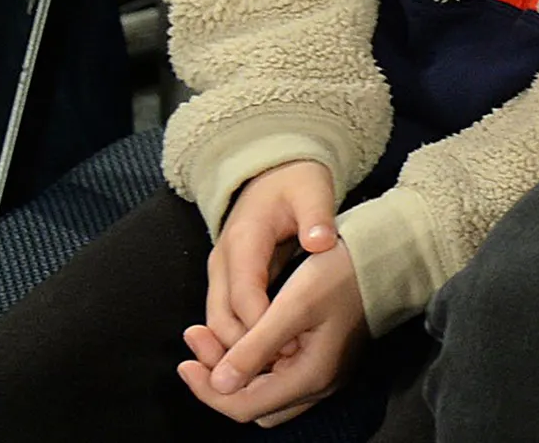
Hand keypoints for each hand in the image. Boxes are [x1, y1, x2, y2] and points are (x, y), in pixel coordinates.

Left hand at [179, 242, 366, 426]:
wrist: (389, 253)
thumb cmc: (342, 273)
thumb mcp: (294, 304)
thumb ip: (255, 347)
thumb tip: (217, 384)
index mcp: (310, 377)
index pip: (243, 405)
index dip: (207, 389)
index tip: (184, 361)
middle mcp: (317, 385)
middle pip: (252, 403)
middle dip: (217, 378)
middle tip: (197, 342)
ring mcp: (323, 373)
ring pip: (264, 391)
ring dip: (234, 370)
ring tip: (212, 338)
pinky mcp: (324, 357)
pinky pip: (279, 373)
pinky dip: (254, 361)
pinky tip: (243, 335)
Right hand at [200, 160, 340, 356]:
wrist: (273, 170)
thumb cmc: (297, 181)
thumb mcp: (313, 190)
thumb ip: (317, 217)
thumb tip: (320, 242)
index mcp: (244, 240)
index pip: (245, 297)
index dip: (263, 328)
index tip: (291, 349)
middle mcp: (222, 260)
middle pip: (223, 319)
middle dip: (248, 349)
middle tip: (285, 367)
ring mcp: (220, 272)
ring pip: (219, 324)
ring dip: (241, 349)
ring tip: (279, 368)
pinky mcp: (226, 279)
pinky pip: (226, 318)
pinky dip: (241, 339)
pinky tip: (270, 352)